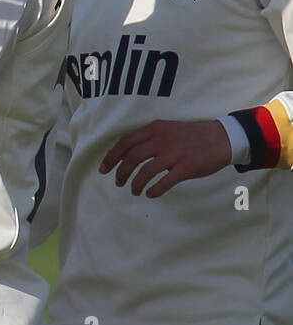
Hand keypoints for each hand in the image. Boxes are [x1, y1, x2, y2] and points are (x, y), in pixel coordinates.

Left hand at [99, 119, 231, 196]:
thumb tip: (127, 155)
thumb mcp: (166, 129)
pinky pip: (164, 182)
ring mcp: (174, 154)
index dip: (111, 157)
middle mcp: (161, 140)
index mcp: (154, 129)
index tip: (104, 169)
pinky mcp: (186, 168)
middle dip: (121, 172)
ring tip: (134, 191)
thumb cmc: (190, 136)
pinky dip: (154, 190)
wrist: (221, 138)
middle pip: (132, 158)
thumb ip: (148, 139)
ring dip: (136, 184)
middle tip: (118, 183)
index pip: (125, 143)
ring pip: (145, 171)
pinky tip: (150, 194)